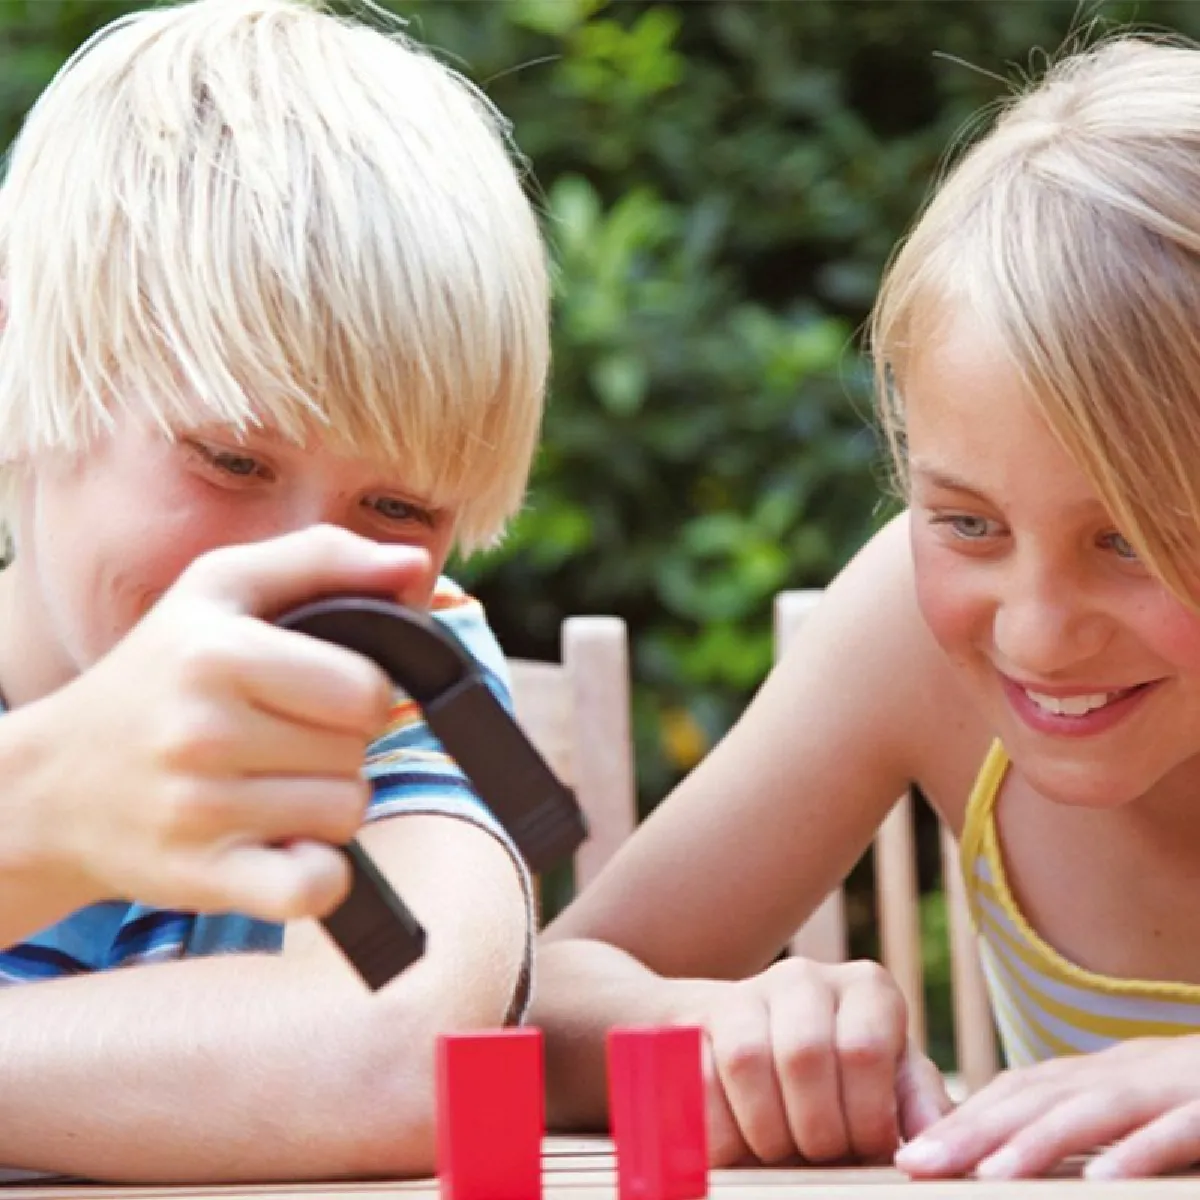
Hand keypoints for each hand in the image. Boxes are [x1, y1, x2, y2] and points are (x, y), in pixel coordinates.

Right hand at [34, 525, 430, 922]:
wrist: (49, 786)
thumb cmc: (155, 675)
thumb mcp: (220, 589)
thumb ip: (321, 559)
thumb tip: (412, 562)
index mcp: (218, 653)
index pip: (367, 689)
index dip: (356, 693)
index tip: (314, 694)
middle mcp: (203, 731)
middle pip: (358, 751)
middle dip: (336, 746)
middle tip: (279, 740)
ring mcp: (200, 811)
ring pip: (345, 814)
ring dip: (323, 804)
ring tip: (267, 786)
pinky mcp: (201, 879)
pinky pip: (315, 886)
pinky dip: (315, 873)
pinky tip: (278, 845)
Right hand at [677, 957, 951, 1165]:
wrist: (764, 1061)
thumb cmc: (847, 1090)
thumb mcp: (892, 1092)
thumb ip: (920, 1111)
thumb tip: (941, 1143)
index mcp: (868, 990)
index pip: (864, 1050)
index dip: (864, 1118)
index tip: (867, 1149)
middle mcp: (806, 977)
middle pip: (803, 1054)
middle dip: (814, 1130)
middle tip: (823, 1157)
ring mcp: (745, 993)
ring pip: (746, 1059)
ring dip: (766, 1130)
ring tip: (783, 1150)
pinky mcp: (695, 1021)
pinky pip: (698, 1074)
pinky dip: (720, 1128)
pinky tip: (743, 1146)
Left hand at [895, 1036, 1199, 1179]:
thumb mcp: (1156, 1109)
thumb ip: (1103, 1124)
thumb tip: (1042, 1159)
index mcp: (1112, 1073)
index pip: (1022, 1090)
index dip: (964, 1118)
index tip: (910, 1153)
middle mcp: (1133, 1071)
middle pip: (1038, 1096)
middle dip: (972, 1130)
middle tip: (915, 1164)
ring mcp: (1178, 1085)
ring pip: (1093, 1111)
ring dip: (1033, 1143)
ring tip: (983, 1174)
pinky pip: (1177, 1131)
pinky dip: (1136, 1154)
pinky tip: (1098, 1181)